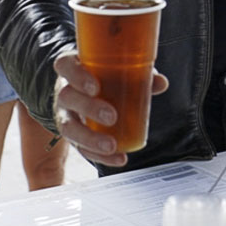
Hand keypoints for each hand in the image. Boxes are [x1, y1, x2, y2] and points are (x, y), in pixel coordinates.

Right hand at [52, 47, 169, 168]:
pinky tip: (118, 159)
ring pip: (68, 127)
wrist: (86, 91)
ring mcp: (65, 113)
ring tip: (112, 146)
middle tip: (111, 117)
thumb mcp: (117, 70)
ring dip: (90, 139)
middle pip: (67, 97)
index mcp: (73, 68)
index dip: (77, 76)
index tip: (95, 87)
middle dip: (88, 108)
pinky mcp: (73, 134)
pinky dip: (100, 156)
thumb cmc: (104, 76)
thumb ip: (138, 73)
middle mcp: (65, 90)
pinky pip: (81, 147)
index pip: (64, 65)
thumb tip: (161, 83)